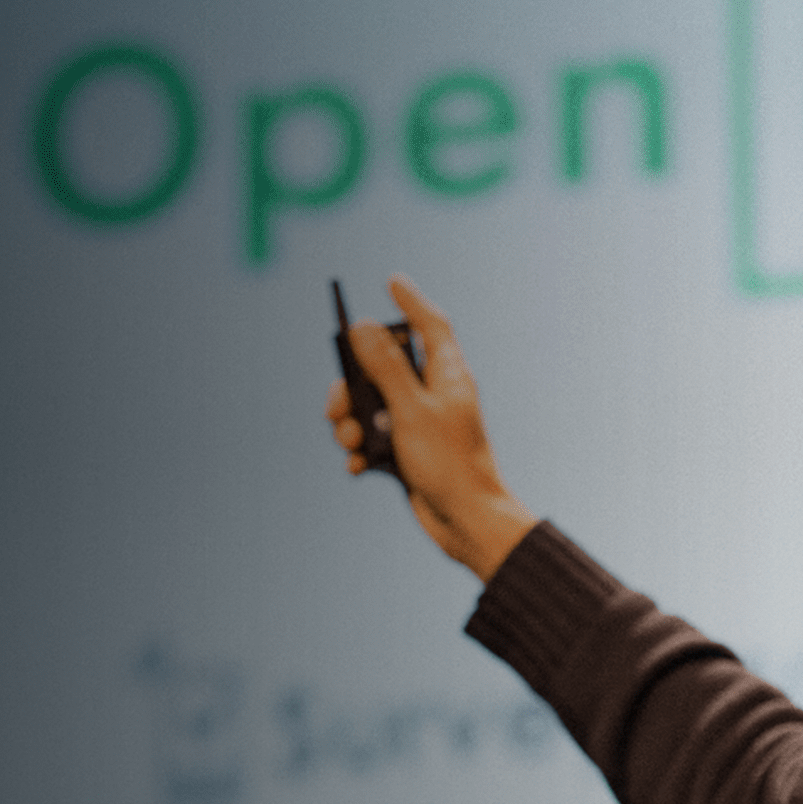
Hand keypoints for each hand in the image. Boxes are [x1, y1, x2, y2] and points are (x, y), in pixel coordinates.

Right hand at [324, 274, 537, 581]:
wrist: (465, 523)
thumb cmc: (449, 464)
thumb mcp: (411, 409)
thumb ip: (385, 367)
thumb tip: (364, 327)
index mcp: (447, 374)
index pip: (430, 325)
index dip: (411, 301)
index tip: (392, 280)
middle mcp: (435, 394)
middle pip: (383, 369)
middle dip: (353, 386)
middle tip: (337, 407)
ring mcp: (421, 424)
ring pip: (371, 407)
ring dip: (352, 424)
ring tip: (351, 444)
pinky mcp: (409, 453)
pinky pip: (374, 441)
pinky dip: (361, 451)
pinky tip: (359, 467)